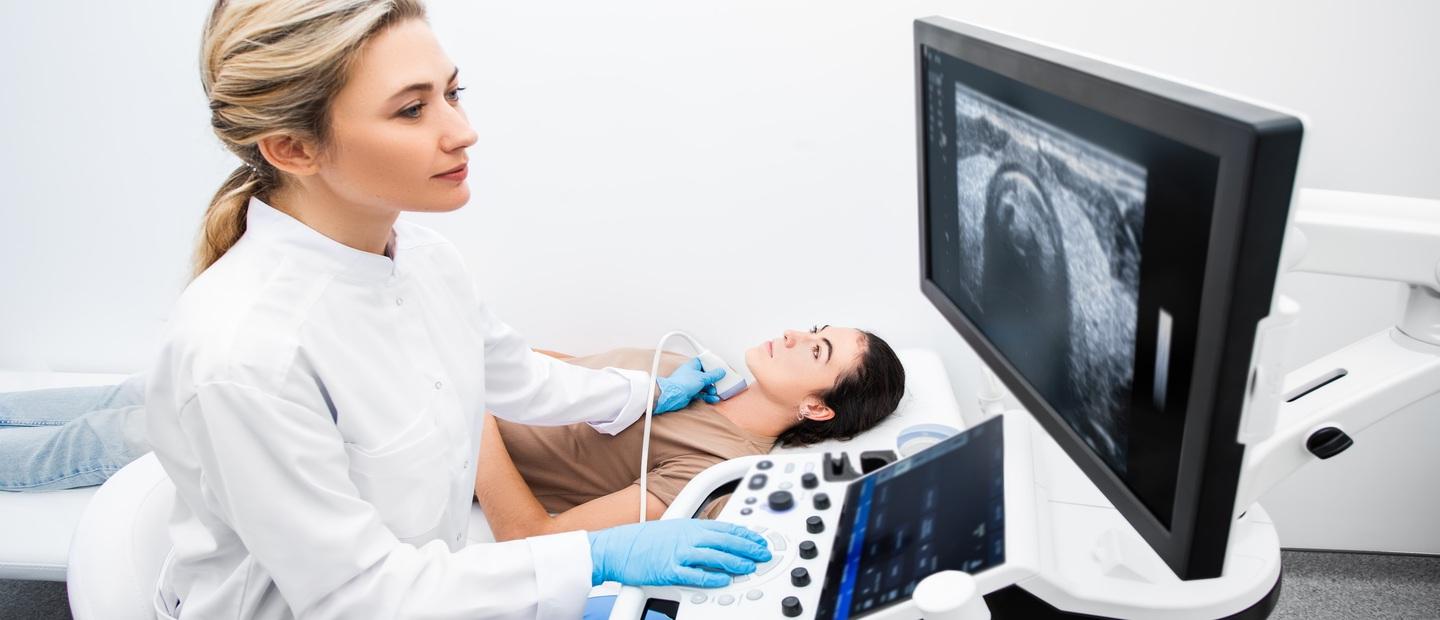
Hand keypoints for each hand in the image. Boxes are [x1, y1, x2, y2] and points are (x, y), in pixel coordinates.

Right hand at [588, 519, 770, 587]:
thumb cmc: (641, 541)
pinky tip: (723, 579)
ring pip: (715, 556)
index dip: (746, 534)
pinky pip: (695, 575)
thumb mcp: (672, 529)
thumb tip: (714, 541)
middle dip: (748, 547)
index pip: (725, 527)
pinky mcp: (669, 570)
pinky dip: (711, 577)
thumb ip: (694, 535)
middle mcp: (687, 537)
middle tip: (763, 554)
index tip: (759, 540)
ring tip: (749, 567)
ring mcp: (678, 553)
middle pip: (726, 541)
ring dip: (735, 562)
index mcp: (689, 525)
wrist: (615, 548)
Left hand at [654, 357, 725, 412]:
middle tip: (720, 382)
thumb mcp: (702, 377)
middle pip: (706, 375)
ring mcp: (691, 384)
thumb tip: (721, 371)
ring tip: (715, 392)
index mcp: (693, 365)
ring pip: (704, 385)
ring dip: (711, 389)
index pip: (704, 362)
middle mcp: (692, 374)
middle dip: (714, 380)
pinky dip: (708, 396)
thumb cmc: (683, 383)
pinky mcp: (690, 393)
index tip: (719, 368)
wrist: (672, 395)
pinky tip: (713, 398)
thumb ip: (713, 375)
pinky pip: (702, 394)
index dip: (712, 365)